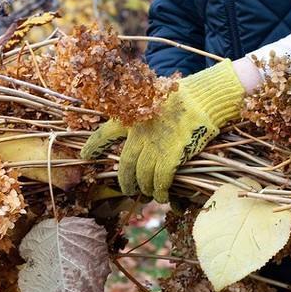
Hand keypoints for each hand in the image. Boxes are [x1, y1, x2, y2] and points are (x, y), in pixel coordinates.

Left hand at [80, 59, 244, 202]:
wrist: (206, 96)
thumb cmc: (186, 95)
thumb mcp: (157, 100)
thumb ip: (147, 118)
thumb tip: (145, 136)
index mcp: (133, 116)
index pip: (105, 132)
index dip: (94, 145)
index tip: (85, 155)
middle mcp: (139, 132)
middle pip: (126, 164)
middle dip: (125, 180)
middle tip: (128, 189)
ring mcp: (155, 144)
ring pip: (143, 175)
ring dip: (146, 188)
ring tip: (150, 193)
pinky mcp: (172, 154)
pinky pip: (161, 179)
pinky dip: (161, 190)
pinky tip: (164, 195)